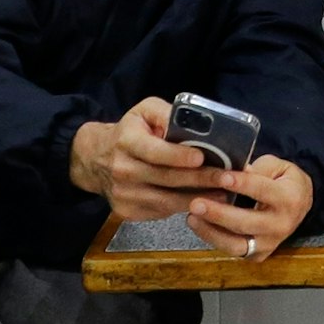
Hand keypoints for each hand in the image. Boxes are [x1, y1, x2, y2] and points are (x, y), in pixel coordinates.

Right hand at [72, 98, 232, 223]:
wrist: (95, 160)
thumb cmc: (129, 132)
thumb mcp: (144, 111)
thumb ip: (167, 114)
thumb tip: (194, 123)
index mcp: (126, 141)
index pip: (154, 151)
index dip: (178, 156)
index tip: (201, 156)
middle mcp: (122, 170)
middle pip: (166, 179)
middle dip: (200, 179)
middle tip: (228, 178)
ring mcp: (124, 195)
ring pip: (166, 201)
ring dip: (198, 198)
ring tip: (223, 192)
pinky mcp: (127, 212)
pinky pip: (161, 212)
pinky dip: (184, 208)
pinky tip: (204, 202)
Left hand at [184, 153, 313, 260]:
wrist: (300, 204)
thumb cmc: (283, 180)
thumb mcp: (277, 166)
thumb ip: (256, 168)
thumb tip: (231, 171)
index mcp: (289, 199)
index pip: (263, 191)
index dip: (242, 184)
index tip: (222, 177)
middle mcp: (281, 225)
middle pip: (246, 223)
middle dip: (219, 213)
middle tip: (196, 203)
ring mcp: (269, 243)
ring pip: (237, 245)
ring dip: (211, 232)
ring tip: (192, 217)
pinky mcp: (258, 254)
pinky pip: (233, 250)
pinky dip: (214, 239)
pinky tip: (199, 225)